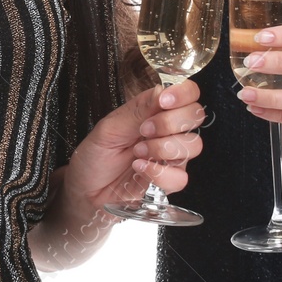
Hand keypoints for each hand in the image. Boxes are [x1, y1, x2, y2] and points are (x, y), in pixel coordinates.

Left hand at [61, 79, 205, 217]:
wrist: (86, 190)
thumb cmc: (95, 155)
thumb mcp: (109, 127)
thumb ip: (138, 111)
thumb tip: (163, 90)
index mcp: (154, 110)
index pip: (188, 93)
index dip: (183, 93)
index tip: (164, 101)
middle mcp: (168, 130)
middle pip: (196, 116)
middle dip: (171, 122)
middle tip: (144, 130)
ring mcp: (171, 155)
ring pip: (193, 145)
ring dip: (164, 148)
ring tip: (137, 152)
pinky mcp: (169, 180)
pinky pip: (181, 177)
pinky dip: (159, 173)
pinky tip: (140, 168)